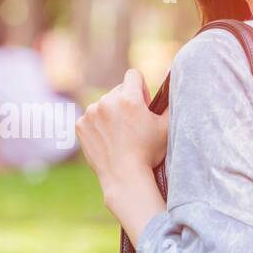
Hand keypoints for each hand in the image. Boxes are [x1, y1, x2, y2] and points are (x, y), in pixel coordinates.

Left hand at [74, 69, 168, 202]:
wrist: (124, 177)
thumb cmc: (149, 153)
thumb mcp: (166, 127)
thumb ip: (170, 101)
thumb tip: (172, 80)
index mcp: (128, 99)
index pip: (133, 75)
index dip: (141, 89)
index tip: (143, 105)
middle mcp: (107, 102)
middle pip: (118, 90)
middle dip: (126, 102)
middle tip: (133, 125)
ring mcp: (91, 113)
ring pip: (104, 104)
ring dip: (111, 113)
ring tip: (119, 135)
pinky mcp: (80, 125)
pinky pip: (91, 117)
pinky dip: (98, 125)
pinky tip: (107, 139)